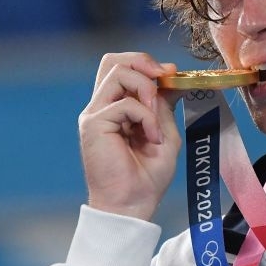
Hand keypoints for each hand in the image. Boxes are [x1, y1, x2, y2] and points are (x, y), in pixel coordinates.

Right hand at [79, 52, 181, 220]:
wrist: (132, 205)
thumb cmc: (146, 177)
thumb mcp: (164, 133)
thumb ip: (164, 105)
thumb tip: (171, 76)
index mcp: (115, 107)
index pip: (122, 68)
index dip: (146, 64)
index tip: (171, 74)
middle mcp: (101, 107)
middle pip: (112, 61)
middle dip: (142, 61)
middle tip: (163, 77)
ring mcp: (95, 114)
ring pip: (117, 72)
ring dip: (146, 88)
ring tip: (157, 116)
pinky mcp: (93, 124)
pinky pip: (125, 103)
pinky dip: (146, 116)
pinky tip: (152, 138)